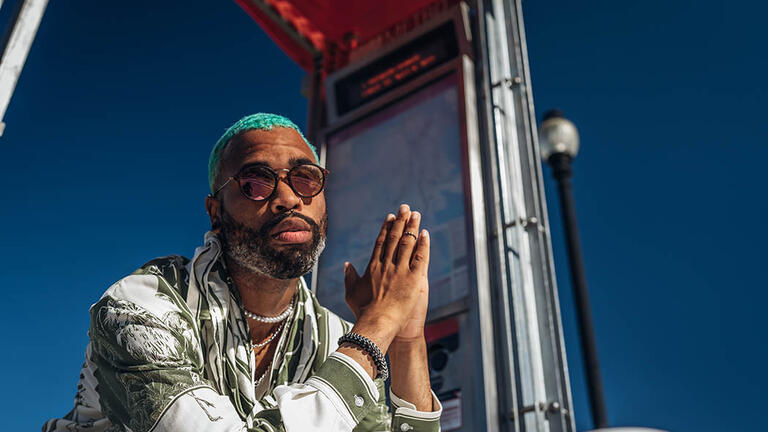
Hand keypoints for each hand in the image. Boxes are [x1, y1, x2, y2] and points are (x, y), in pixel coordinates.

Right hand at [343, 204, 429, 347]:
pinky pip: (419, 258)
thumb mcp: (352, 293)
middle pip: (394, 238)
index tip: (390, 217)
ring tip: (416, 214)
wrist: (377, 323)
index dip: (386, 228)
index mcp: (373, 267)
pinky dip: (423, 245)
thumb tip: (347, 265)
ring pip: (407, 243)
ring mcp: (400, 270)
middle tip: (404, 207)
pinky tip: (425, 234)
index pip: (381, 242)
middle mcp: (386, 264)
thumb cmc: (364, 312)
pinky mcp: (413, 278)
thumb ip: (350, 278)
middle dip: (400, 221)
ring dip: (412, 227)